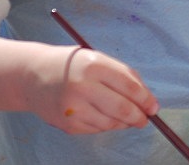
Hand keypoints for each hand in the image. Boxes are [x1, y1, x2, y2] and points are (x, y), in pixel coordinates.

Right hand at [24, 44, 157, 134]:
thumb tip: (147, 99)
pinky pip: (95, 129)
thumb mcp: (100, 60)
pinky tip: (105, 117)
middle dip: (138, 117)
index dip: (146, 100)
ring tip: (127, 118)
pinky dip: (106, 126)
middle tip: (145, 119)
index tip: (154, 108)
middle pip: (121, 109)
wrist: (34, 75)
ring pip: (110, 123)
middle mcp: (82, 87)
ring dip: (123, 123)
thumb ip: (125, 76)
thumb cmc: (74, 66)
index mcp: (95, 66)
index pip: (130, 87)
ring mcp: (72, 107)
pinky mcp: (66, 123)